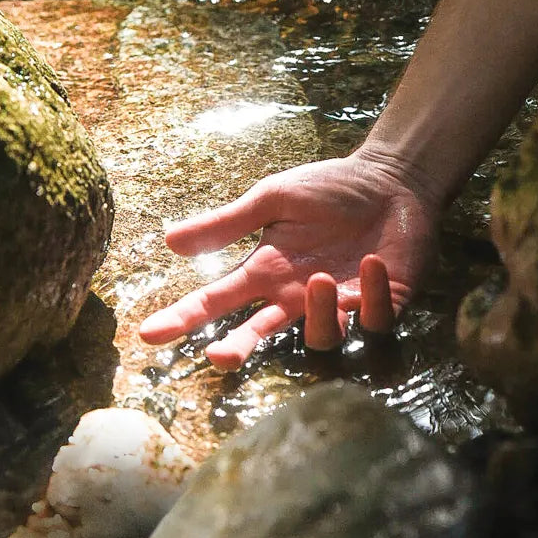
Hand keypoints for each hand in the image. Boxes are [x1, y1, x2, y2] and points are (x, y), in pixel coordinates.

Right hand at [139, 149, 438, 369]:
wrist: (389, 180)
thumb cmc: (329, 188)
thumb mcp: (273, 199)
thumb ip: (228, 223)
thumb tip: (169, 242)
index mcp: (268, 271)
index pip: (219, 301)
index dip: (184, 318)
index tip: (148, 334)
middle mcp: (298, 296)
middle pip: (262, 334)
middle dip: (239, 348)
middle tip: (220, 357)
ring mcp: (340, 304)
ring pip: (322, 336)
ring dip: (320, 315)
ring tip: (322, 280)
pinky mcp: (382, 302)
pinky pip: (374, 319)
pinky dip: (371, 296)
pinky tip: (371, 262)